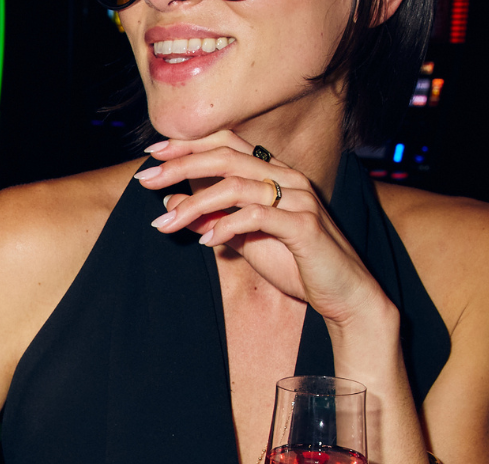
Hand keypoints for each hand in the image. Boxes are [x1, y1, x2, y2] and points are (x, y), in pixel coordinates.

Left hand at [135, 131, 390, 327]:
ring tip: (166, 225)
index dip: (188, 145)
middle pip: (225, 157)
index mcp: (274, 174)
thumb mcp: (244, 240)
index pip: (227, 145)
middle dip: (181, 165)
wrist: (342, 294)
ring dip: (195, 205)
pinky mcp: (304, 226)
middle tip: (145, 179)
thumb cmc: (295, 264)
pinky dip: (226, 226)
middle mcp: (287, 178)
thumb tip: (171, 205)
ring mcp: (299, 199)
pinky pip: (257, 216)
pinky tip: (207, 243)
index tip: (152, 153)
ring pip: (236, 185)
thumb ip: (213, 219)